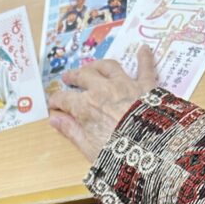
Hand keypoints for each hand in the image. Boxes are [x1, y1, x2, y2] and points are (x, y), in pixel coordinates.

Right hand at [48, 45, 157, 162]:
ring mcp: (124, 84)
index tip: (53, 104)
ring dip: (97, 65)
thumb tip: (54, 120)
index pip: (64, 99)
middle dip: (73, 77)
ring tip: (91, 66)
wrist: (151, 149)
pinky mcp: (145, 85)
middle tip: (67, 77)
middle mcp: (102, 90)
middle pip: (83, 77)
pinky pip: (145, 68)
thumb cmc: (118, 154)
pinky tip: (143, 49)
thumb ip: (71, 131)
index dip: (56, 101)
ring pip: (107, 67)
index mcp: (85, 107)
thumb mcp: (88, 148)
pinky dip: (144, 58)